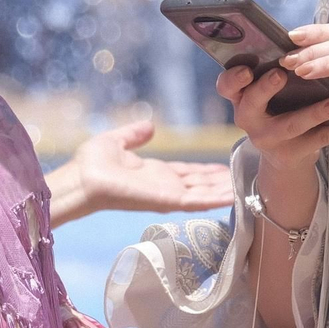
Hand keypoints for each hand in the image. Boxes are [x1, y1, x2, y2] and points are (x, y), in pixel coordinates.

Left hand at [48, 119, 230, 225]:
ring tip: (247, 186)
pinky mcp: (167, 201)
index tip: (225, 166)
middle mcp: (164, 186)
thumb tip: (150, 126)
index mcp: (154, 173)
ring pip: (203, 193)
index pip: (187, 172)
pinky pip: (196, 201)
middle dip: (221, 181)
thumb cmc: (92, 164)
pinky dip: (215, 198)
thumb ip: (134, 135)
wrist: (82, 178)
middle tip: (245, 176)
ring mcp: (167, 195)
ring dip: (223, 190)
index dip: (206, 170)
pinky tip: (234, 195)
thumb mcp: (117, 141)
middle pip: (200, 184)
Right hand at [216, 61, 328, 232]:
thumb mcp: (268, 90)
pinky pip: (315, 141)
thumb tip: (301, 39)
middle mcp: (248, 118)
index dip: (233, 78)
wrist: (286, 152)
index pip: (226, 86)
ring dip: (314, 113)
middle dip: (264, 89)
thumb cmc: (279, 106)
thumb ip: (275, 67)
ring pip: (289, 125)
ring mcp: (268, 139)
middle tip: (281, 74)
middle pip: (251, 104)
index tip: (246, 69)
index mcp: (241, 96)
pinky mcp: (290, 154)